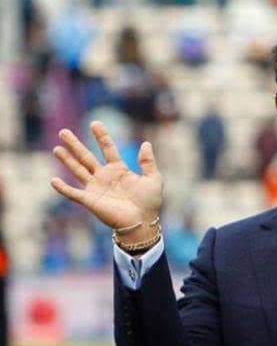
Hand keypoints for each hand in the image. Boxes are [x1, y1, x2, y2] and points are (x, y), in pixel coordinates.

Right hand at [51, 121, 163, 242]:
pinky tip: (53, 180)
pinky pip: (74, 193)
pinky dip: (63, 188)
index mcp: (119, 169)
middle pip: (86, 157)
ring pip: (78, 171)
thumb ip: (148, 162)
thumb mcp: (153, 179)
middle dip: (75, 144)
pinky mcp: (90, 201)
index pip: (108, 149)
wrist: (142, 222)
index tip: (95, 123)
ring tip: (56, 149)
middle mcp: (104, 176)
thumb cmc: (149, 202)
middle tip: (63, 132)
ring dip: (67, 160)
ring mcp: (96, 188)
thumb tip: (146, 143)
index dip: (101, 136)